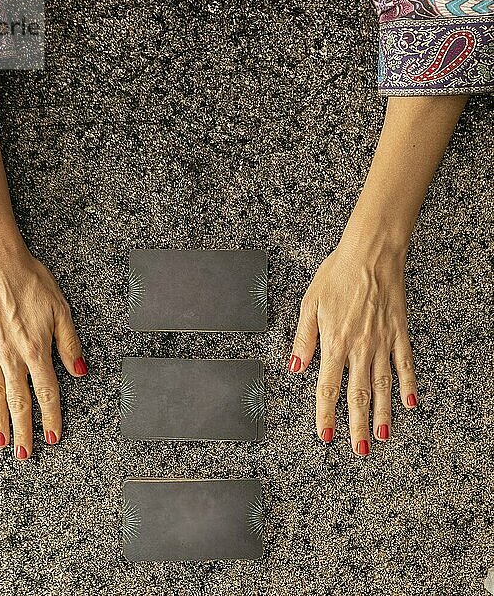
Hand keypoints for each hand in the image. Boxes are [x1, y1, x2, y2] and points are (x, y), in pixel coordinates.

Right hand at [0, 244, 85, 459]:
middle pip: (19, 401)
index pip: (47, 392)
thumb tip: (80, 371)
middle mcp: (11, 356)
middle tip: (25, 454)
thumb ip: (69, 345)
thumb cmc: (31, 282)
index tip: (54, 437)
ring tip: (1, 444)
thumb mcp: (61, 310)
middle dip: (24, 430)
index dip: (52, 416)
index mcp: (36, 349)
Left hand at [288, 240, 417, 455]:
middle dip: (356, 425)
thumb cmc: (337, 275)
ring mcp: (382, 342)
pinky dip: (408, 384)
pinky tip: (408, 402)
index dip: (325, 414)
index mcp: (334, 342)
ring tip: (381, 436)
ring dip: (382, 414)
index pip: (327, 387)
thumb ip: (303, 339)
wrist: (370, 253)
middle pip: (358, 395)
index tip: (326, 435)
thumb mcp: (310, 304)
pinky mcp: (399, 333)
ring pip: (382, 386)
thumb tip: (295, 367)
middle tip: (359, 450)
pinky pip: (405, 364)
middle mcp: (359, 347)